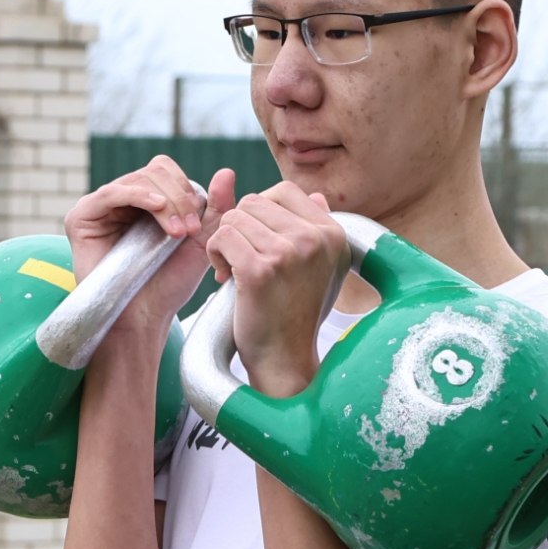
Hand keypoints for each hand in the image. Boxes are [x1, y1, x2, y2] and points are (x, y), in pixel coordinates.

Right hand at [61, 157, 239, 340]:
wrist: (143, 317)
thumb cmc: (169, 285)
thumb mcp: (201, 241)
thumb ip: (216, 207)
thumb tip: (227, 171)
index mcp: (145, 203)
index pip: (165, 171)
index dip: (185, 189)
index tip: (197, 223)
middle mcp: (120, 202)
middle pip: (154, 171)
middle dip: (179, 197)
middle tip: (188, 231)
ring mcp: (99, 209)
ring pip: (138, 179)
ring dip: (165, 202)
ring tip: (175, 233)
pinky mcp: (81, 218)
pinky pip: (111, 193)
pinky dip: (138, 195)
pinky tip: (157, 208)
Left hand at [206, 185, 347, 395]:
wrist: (286, 357)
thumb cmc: (296, 312)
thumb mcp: (319, 266)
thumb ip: (315, 228)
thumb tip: (314, 195)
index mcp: (333, 232)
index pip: (284, 191)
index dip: (259, 212)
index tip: (257, 241)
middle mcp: (316, 238)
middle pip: (254, 201)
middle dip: (239, 227)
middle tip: (239, 258)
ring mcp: (289, 252)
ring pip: (235, 217)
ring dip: (224, 242)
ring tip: (232, 269)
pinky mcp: (261, 269)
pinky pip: (223, 236)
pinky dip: (215, 253)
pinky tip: (223, 275)